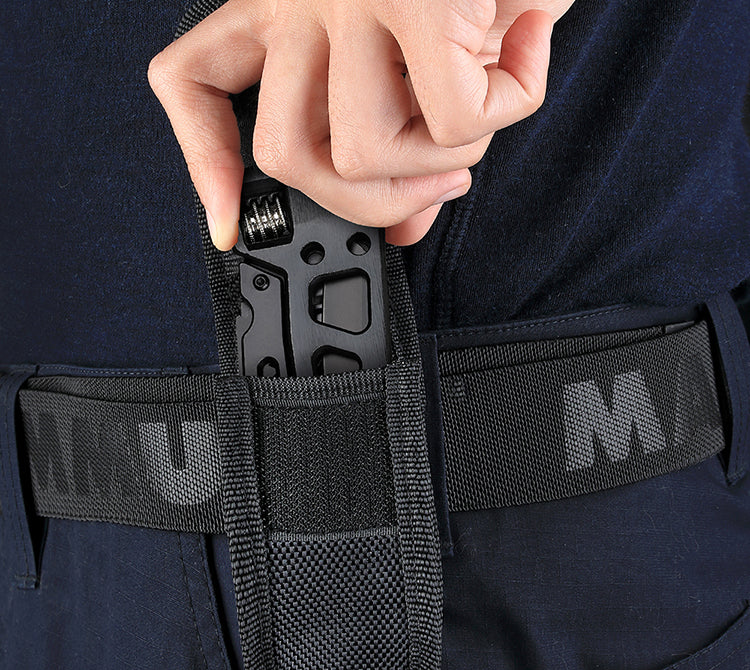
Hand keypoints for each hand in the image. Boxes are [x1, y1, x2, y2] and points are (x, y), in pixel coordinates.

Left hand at [148, 0, 565, 249]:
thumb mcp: (424, 58)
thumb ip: (405, 150)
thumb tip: (406, 228)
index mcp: (282, 10)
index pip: (195, 86)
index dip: (209, 166)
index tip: (230, 227)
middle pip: (287, 157)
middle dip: (376, 199)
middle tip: (439, 181)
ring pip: (357, 154)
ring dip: (438, 164)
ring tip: (479, 115)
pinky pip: (450, 121)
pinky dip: (505, 111)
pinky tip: (524, 55)